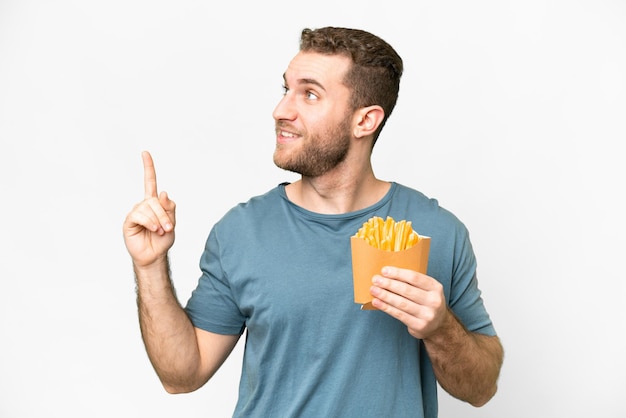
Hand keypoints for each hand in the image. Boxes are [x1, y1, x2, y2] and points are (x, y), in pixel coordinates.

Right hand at [123, 151, 175, 267]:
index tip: (145, 153)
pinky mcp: (129, 221)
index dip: (148, 167)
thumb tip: (163, 193)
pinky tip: (152, 229)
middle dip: (165, 215)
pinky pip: (140, 215)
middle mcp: (143, 205)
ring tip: (160, 231)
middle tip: (168, 228)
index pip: (150, 182)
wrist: (154, 255)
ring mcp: (136, 212)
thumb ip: (169, 207)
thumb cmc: (162, 240)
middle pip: (155, 200)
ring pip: (149, 208)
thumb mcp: (172, 222)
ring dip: (158, 220)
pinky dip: (150, 222)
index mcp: (154, 203)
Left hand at [370, 266, 449, 338]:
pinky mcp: (419, 326)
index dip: (398, 273)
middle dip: (388, 284)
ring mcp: (427, 315)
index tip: (384, 271)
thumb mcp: (427, 289)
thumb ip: (413, 283)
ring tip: (373, 290)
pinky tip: (377, 302)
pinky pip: (399, 315)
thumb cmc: (427, 302)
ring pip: (401, 303)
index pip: (414, 278)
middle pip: (406, 290)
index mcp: (435, 287)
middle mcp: (434, 301)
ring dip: (385, 295)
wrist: (439, 325)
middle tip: (375, 280)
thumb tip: (387, 274)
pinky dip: (386, 307)